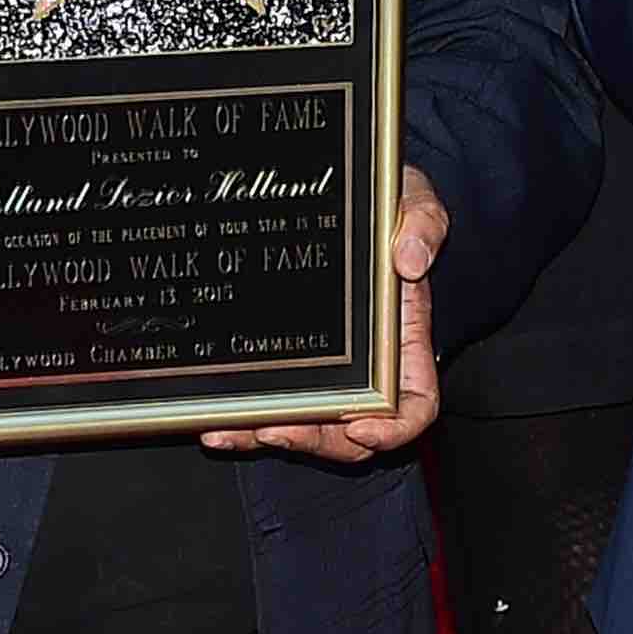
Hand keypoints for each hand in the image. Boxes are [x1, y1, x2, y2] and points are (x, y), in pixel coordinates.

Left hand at [205, 166, 447, 463]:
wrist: (344, 193)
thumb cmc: (386, 202)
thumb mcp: (413, 202)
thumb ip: (423, 225)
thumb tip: (409, 261)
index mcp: (404, 342)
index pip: (414, 407)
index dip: (394, 429)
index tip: (361, 429)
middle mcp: (366, 367)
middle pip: (351, 434)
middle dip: (313, 441)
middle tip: (274, 432)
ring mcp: (325, 370)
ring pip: (303, 427)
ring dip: (264, 435)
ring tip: (224, 432)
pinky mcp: (286, 361)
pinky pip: (269, 401)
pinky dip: (242, 417)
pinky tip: (209, 420)